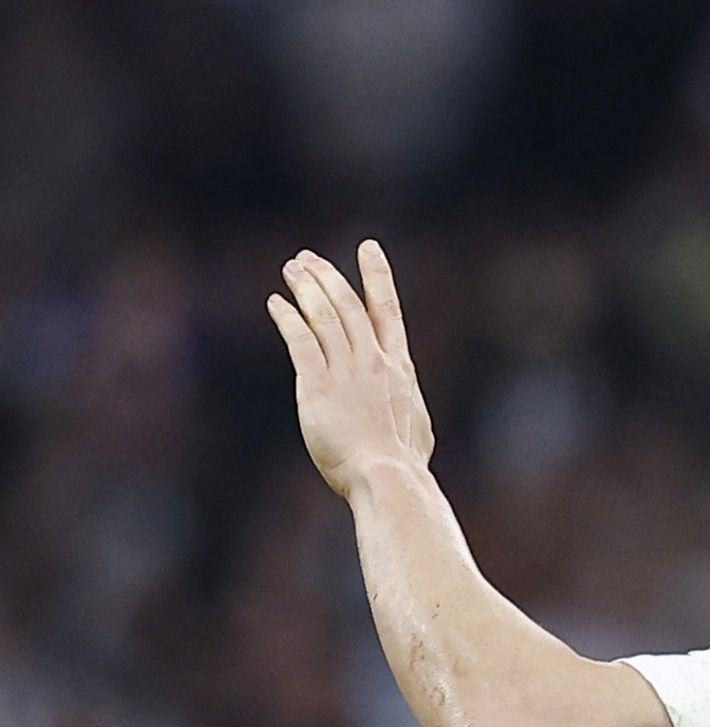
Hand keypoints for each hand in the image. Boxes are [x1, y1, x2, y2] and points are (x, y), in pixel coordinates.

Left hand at [269, 242, 434, 496]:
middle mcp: (375, 363)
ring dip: (307, 289)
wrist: (388, 478)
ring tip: (291, 269)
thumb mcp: (416, 431)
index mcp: (400, 370)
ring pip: (326, 317)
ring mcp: (348, 373)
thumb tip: (408, 415)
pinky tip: (276, 303)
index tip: (368, 248)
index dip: (377, 277)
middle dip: (328, 277)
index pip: (388, 312)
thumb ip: (404, 410)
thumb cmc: (403, 466)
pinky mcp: (318, 387)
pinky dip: (289, 318)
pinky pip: (302, 342)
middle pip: (350, 306)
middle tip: (308, 258)